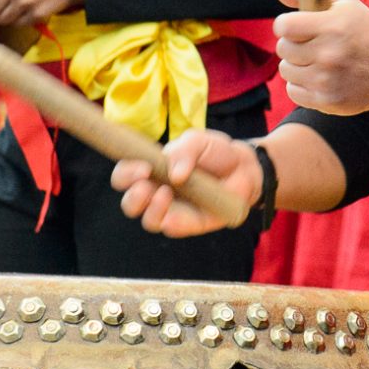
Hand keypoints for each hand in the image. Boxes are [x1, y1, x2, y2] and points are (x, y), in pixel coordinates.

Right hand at [113, 132, 263, 238]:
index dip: (126, 173)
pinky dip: (168, 217)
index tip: (142, 166)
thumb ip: (184, 150)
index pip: (125, 176)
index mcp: (151, 170)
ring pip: (146, 219)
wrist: (244, 168)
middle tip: (145, 181)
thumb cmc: (215, 152)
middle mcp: (156, 192)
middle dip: (132, 193)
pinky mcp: (187, 224)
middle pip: (129, 202)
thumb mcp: (198, 141)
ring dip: (149, 208)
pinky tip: (175, 204)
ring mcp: (171, 210)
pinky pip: (169, 227)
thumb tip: (175, 174)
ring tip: (164, 192)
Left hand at [273, 0, 368, 114]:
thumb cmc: (366, 31)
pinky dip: (301, 84)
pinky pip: (293, 91)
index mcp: (333, 26)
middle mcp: (329, 54)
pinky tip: (318, 77)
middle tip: (309, 43)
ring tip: (315, 60)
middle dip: (292, 44)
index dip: (285, 25)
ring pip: (286, 70)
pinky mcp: (327, 100)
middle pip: (283, 49)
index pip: (284, 26)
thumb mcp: (344, 4)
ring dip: (296, 64)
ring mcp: (327, 80)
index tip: (295, 26)